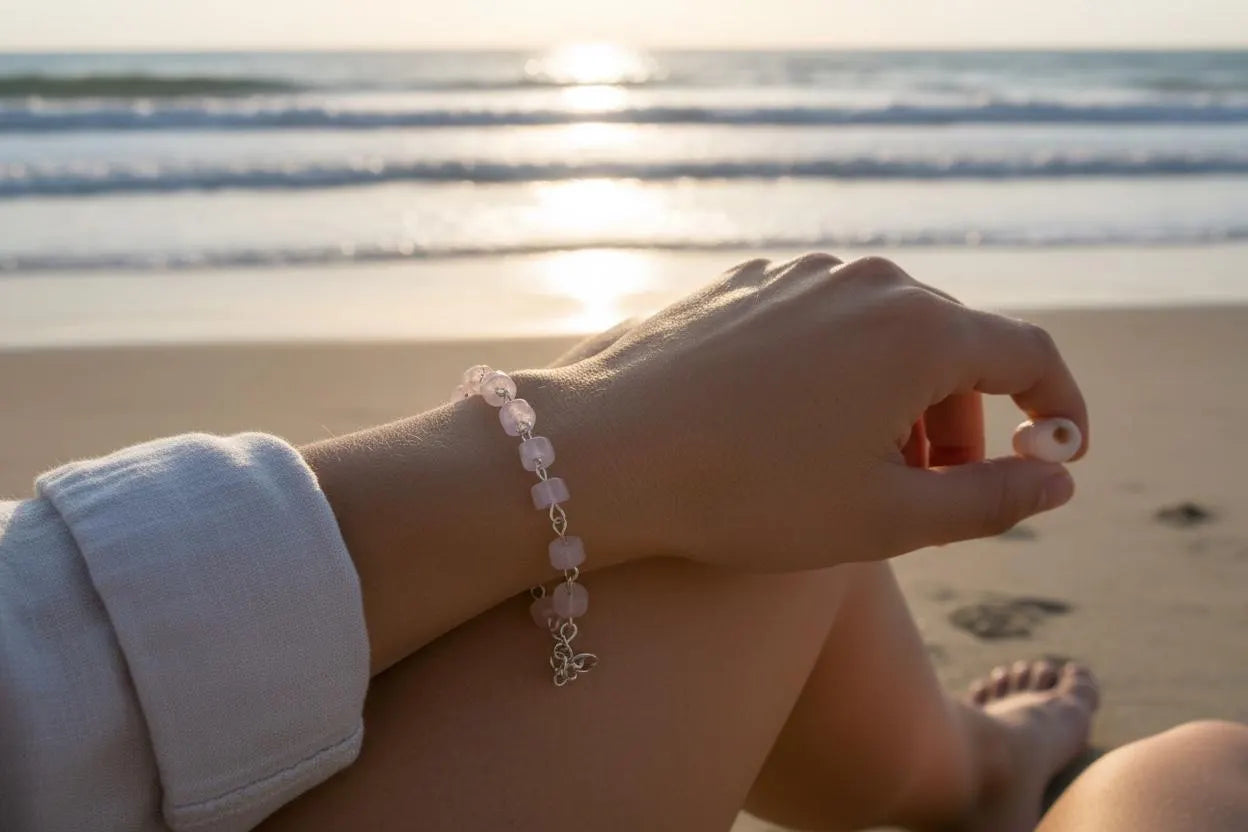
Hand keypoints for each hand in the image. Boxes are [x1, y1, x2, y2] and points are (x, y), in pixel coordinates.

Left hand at [522, 254, 1087, 570]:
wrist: (604, 453)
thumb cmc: (749, 495)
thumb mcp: (889, 520)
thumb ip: (994, 499)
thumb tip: (1056, 478)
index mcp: (920, 329)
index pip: (1029, 355)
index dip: (1060, 409)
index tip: (1059, 456)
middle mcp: (866, 280)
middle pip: (953, 345)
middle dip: (961, 421)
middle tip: (931, 492)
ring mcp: (796, 273)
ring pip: (882, 333)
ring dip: (896, 399)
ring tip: (858, 468)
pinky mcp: (741, 283)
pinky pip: (818, 324)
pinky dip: (835, 373)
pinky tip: (790, 428)